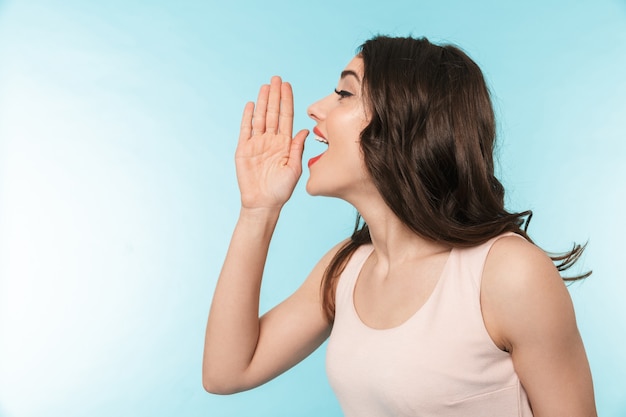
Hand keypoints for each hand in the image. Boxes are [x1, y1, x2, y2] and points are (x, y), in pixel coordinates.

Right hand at [235, 76, 308, 208]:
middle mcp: (271, 141)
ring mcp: (257, 144)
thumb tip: (304, 130)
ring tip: (265, 86)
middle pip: (273, 113)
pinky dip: (247, 117)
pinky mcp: (243, 149)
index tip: (288, 86)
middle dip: (275, 96)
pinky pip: (245, 130)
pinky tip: (251, 105)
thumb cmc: (281, 190)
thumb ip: (297, 149)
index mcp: (285, 144)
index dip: (287, 101)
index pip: (286, 118)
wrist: (263, 204)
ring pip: (260, 118)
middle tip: (276, 79)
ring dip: (263, 102)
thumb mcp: (294, 169)